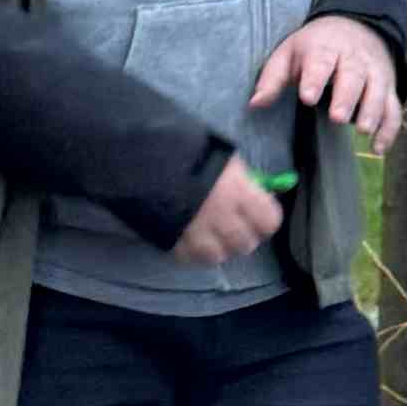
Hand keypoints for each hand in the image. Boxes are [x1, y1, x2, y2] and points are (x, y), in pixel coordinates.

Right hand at [172, 153, 286, 268]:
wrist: (138, 153)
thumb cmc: (185, 146)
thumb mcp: (220, 155)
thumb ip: (239, 178)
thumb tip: (252, 192)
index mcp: (237, 191)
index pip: (268, 221)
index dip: (264, 220)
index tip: (258, 215)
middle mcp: (221, 217)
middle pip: (245, 244)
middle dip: (242, 238)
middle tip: (233, 227)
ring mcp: (195, 234)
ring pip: (217, 257)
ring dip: (216, 249)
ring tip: (209, 236)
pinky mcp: (171, 242)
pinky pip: (188, 259)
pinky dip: (191, 253)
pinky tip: (188, 238)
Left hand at [251, 13, 402, 151]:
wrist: (357, 26)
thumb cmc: (315, 46)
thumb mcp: (290, 52)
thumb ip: (273, 78)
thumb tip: (255, 104)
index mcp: (325, 48)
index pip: (321, 62)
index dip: (315, 78)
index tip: (307, 97)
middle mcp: (354, 59)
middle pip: (354, 76)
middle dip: (347, 97)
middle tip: (337, 117)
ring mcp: (374, 73)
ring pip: (378, 91)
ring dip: (372, 111)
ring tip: (363, 130)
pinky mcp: (388, 87)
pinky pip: (393, 108)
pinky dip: (389, 128)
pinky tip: (378, 148)